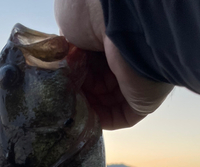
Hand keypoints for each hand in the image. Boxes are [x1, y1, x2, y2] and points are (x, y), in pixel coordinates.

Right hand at [55, 0, 173, 129]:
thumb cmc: (94, 12)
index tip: (56, 82)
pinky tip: (81, 120)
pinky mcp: (144, 101)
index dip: (71, 75)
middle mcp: (125, 59)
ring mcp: (135, 81)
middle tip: (58, 97)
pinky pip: (119, 118)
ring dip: (85, 109)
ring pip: (106, 103)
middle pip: (97, 85)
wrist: (125, 20)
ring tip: (66, 110)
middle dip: (76, 93)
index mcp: (110, 39)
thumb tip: (64, 66)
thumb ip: (66, 47)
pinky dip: (100, 121)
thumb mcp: (68, 23)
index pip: (89, 65)